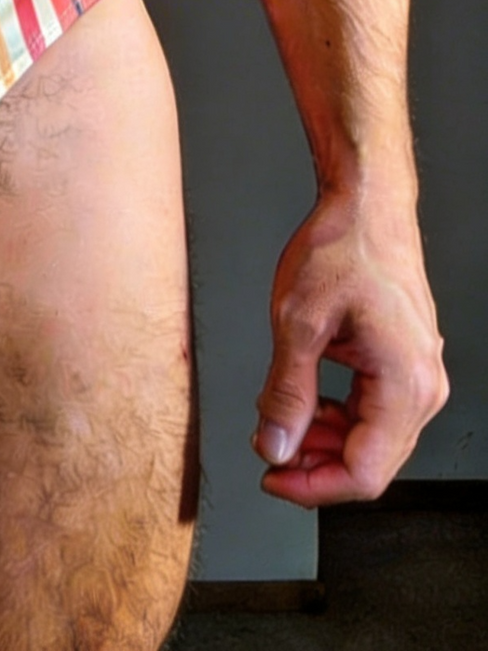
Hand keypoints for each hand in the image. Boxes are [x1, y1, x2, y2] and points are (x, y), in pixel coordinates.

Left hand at [253, 188, 447, 506]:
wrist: (366, 205)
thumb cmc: (342, 246)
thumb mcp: (298, 321)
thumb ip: (286, 392)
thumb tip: (276, 445)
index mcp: (404, 383)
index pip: (365, 472)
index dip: (313, 486)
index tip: (271, 478)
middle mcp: (423, 386)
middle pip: (372, 462)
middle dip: (316, 466)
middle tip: (268, 453)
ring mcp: (419, 375)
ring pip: (373, 439)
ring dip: (325, 442)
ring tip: (280, 425)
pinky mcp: (406, 363)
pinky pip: (376, 412)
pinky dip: (339, 417)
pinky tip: (307, 403)